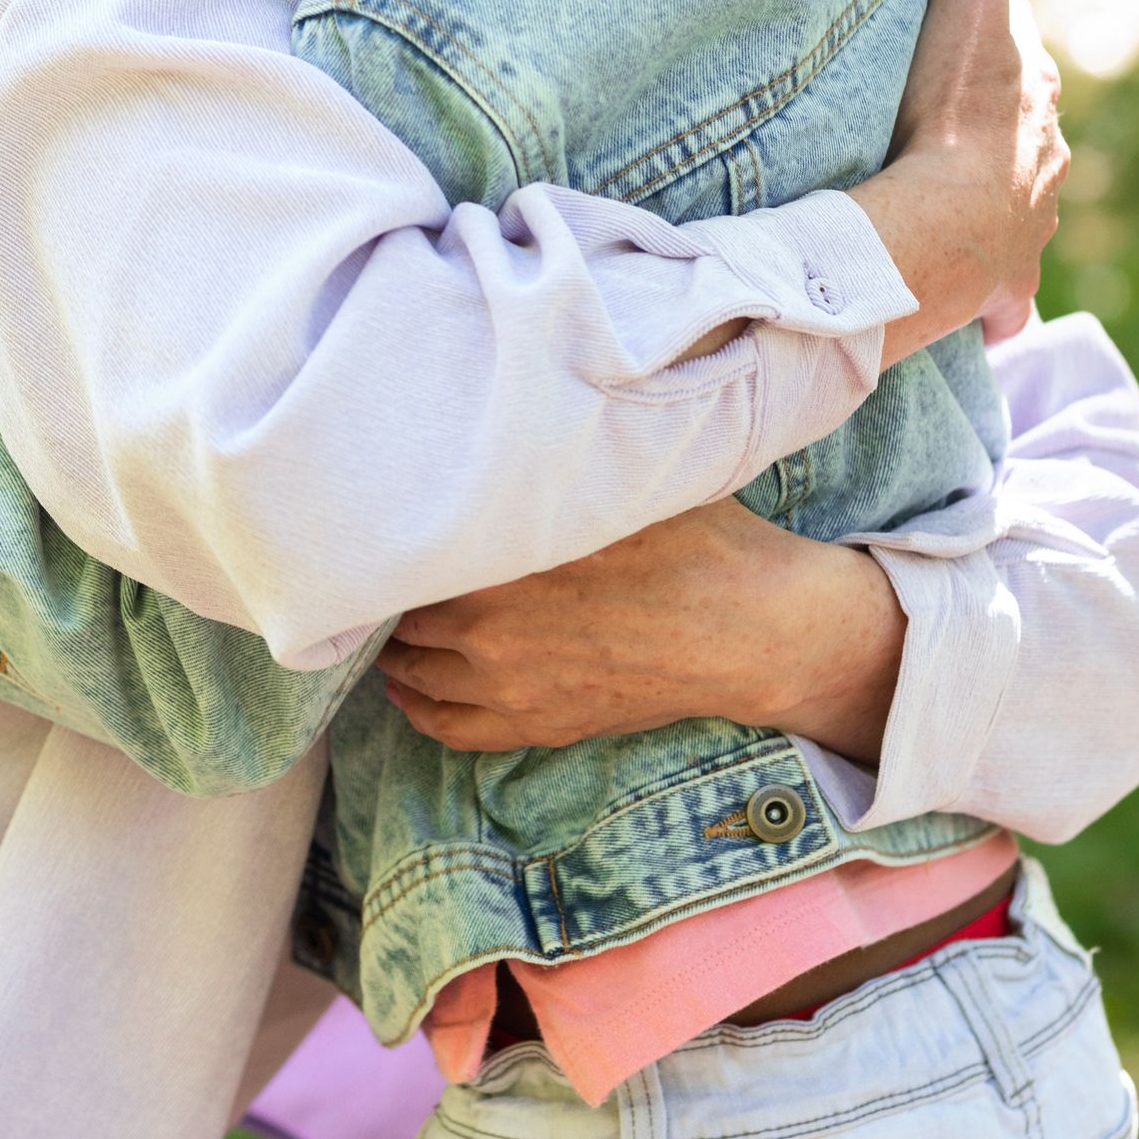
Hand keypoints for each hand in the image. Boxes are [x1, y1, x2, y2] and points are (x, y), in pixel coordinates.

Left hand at [379, 493, 904, 763]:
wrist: (752, 629)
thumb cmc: (696, 543)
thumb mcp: (622, 479)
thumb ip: (553, 462)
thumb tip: (509, 411)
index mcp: (508, 560)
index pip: (415, 552)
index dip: (395, 537)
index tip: (386, 517)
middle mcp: (494, 629)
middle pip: (404, 612)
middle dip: (393, 591)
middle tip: (387, 567)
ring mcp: (514, 686)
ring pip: (416, 673)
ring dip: (396, 649)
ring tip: (391, 622)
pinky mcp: (540, 725)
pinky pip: (451, 728)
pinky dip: (420, 707)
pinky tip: (408, 686)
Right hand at [848, 0, 1065, 363]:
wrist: (949, 225)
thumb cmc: (951, 116)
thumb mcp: (969, 12)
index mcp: (1038, 103)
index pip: (1024, 67)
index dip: (993, 60)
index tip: (959, 59)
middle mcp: (1048, 165)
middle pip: (1026, 141)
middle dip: (998, 138)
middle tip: (947, 133)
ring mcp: (1032, 229)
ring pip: (1022, 212)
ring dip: (996, 210)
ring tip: (954, 211)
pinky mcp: (1007, 286)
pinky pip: (1009, 297)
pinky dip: (1001, 302)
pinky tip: (988, 311)